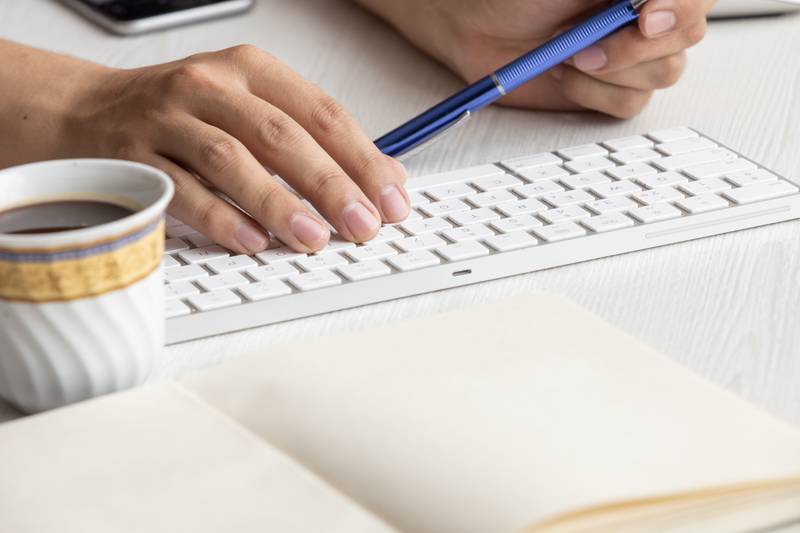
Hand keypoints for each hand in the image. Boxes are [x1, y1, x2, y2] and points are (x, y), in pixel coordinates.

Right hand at [64, 46, 408, 252]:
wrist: (86, 110)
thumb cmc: (182, 114)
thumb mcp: (245, 107)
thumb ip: (306, 141)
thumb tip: (375, 183)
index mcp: (250, 70)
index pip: (321, 112)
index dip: (363, 158)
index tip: (391, 198)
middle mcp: (210, 87)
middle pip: (282, 135)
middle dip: (331, 184)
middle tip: (363, 224)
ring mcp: (168, 119)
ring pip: (232, 159)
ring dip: (278, 203)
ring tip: (313, 238)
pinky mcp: (134, 155)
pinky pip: (181, 189)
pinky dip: (219, 217)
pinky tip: (251, 241)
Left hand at [357, 0, 715, 117]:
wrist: (468, 23)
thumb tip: (657, 4)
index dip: (680, 8)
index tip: (643, 16)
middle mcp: (645, 12)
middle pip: (686, 37)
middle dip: (631, 45)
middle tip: (581, 39)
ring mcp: (628, 52)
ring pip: (660, 74)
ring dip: (607, 69)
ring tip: (564, 50)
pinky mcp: (606, 88)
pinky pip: (628, 104)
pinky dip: (592, 93)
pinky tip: (563, 73)